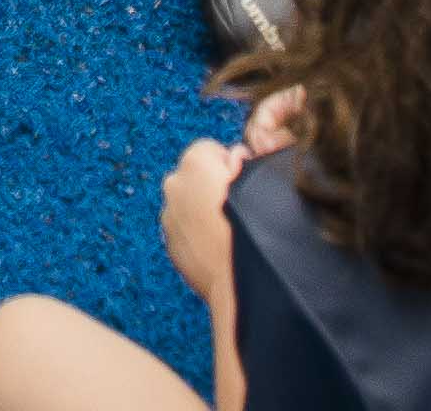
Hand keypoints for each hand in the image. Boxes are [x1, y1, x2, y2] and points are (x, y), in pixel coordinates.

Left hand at [157, 139, 244, 306]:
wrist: (238, 281)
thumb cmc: (255, 231)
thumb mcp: (261, 181)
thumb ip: (244, 162)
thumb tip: (237, 157)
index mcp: (195, 161)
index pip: (211, 149)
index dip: (231, 165)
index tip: (243, 183)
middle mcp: (174, 183)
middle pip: (195, 175)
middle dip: (212, 187)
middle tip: (238, 210)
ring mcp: (169, 216)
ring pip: (188, 204)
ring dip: (203, 213)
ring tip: (229, 233)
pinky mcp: (170, 244)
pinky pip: (185, 231)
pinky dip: (197, 236)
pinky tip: (219, 249)